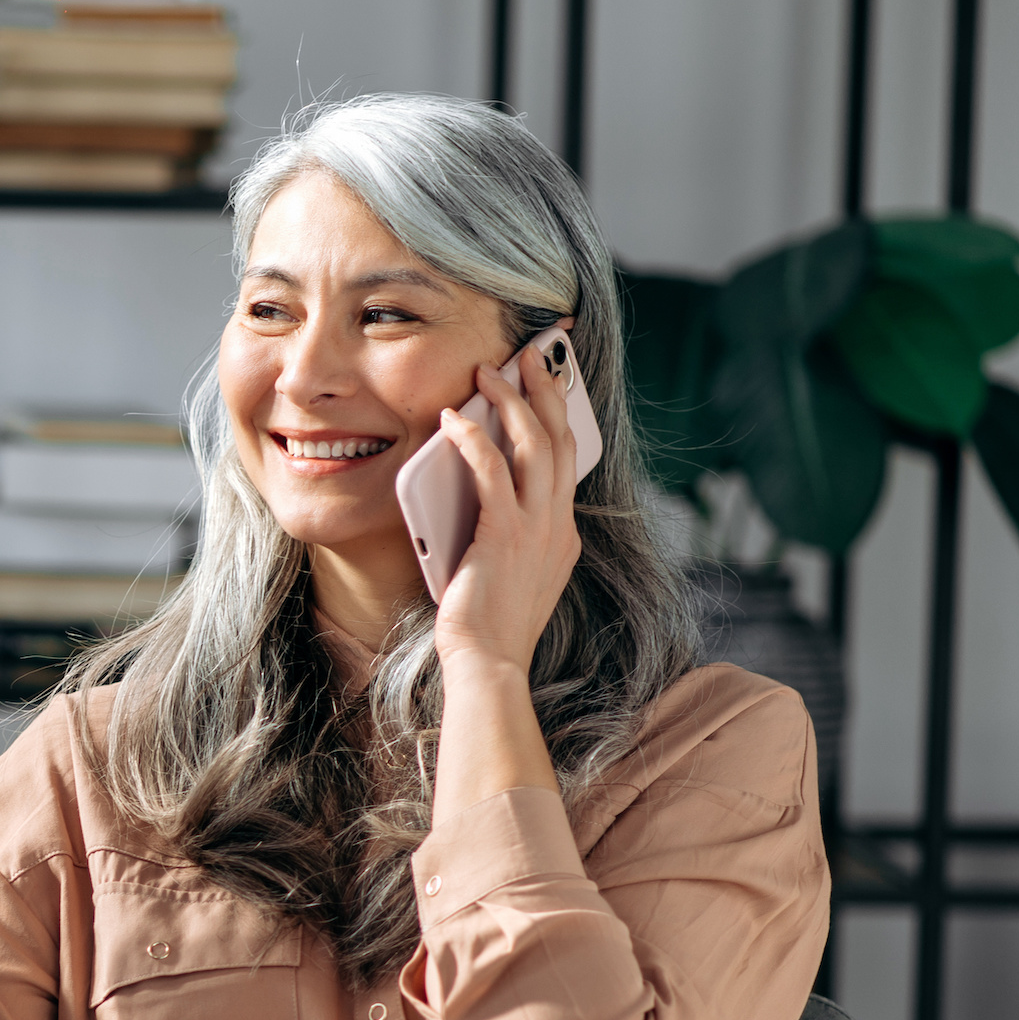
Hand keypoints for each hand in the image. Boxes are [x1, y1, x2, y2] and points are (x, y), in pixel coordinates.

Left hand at [429, 338, 582, 674]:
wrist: (489, 664)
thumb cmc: (488, 627)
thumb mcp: (509, 573)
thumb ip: (508, 534)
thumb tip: (483, 498)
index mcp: (562, 534)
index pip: (567, 462)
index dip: (559, 417)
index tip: (550, 385)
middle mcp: (559, 525)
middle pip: (561, 439)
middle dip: (546, 390)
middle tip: (529, 355)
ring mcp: (538, 529)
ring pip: (535, 444)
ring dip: (512, 401)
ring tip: (490, 372)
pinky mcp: (506, 534)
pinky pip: (492, 470)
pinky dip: (472, 439)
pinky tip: (452, 420)